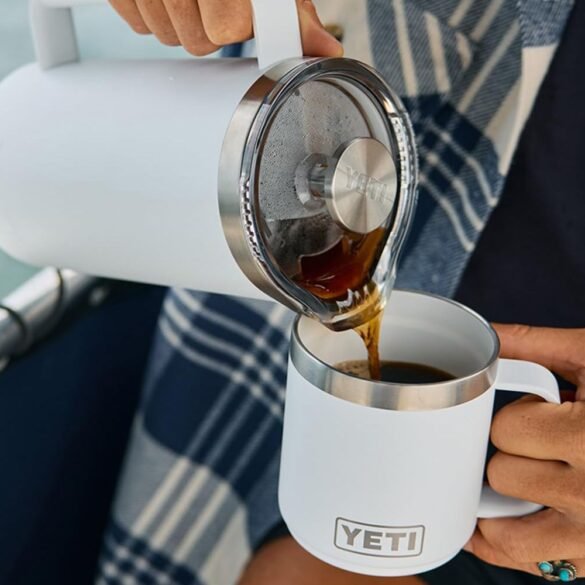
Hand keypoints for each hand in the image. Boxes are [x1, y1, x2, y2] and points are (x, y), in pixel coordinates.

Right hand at [108, 0, 342, 56]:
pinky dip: (155, 14)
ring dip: (183, 23)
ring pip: (168, 37)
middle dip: (211, 28)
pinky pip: (141, 25)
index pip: (226, 31)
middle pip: (197, 43)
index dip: (235, 25)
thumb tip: (324, 50)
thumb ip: (294, 12)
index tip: (242, 14)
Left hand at [465, 324, 584, 576]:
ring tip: (546, 475)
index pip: (507, 431)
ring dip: (517, 498)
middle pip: (503, 475)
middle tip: (553, 443)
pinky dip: (522, 542)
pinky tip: (528, 517)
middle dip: (519, 452)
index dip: (520, 416)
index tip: (544, 412)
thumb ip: (537, 345)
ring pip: (508, 531)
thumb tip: (487, 331)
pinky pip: (534, 564)